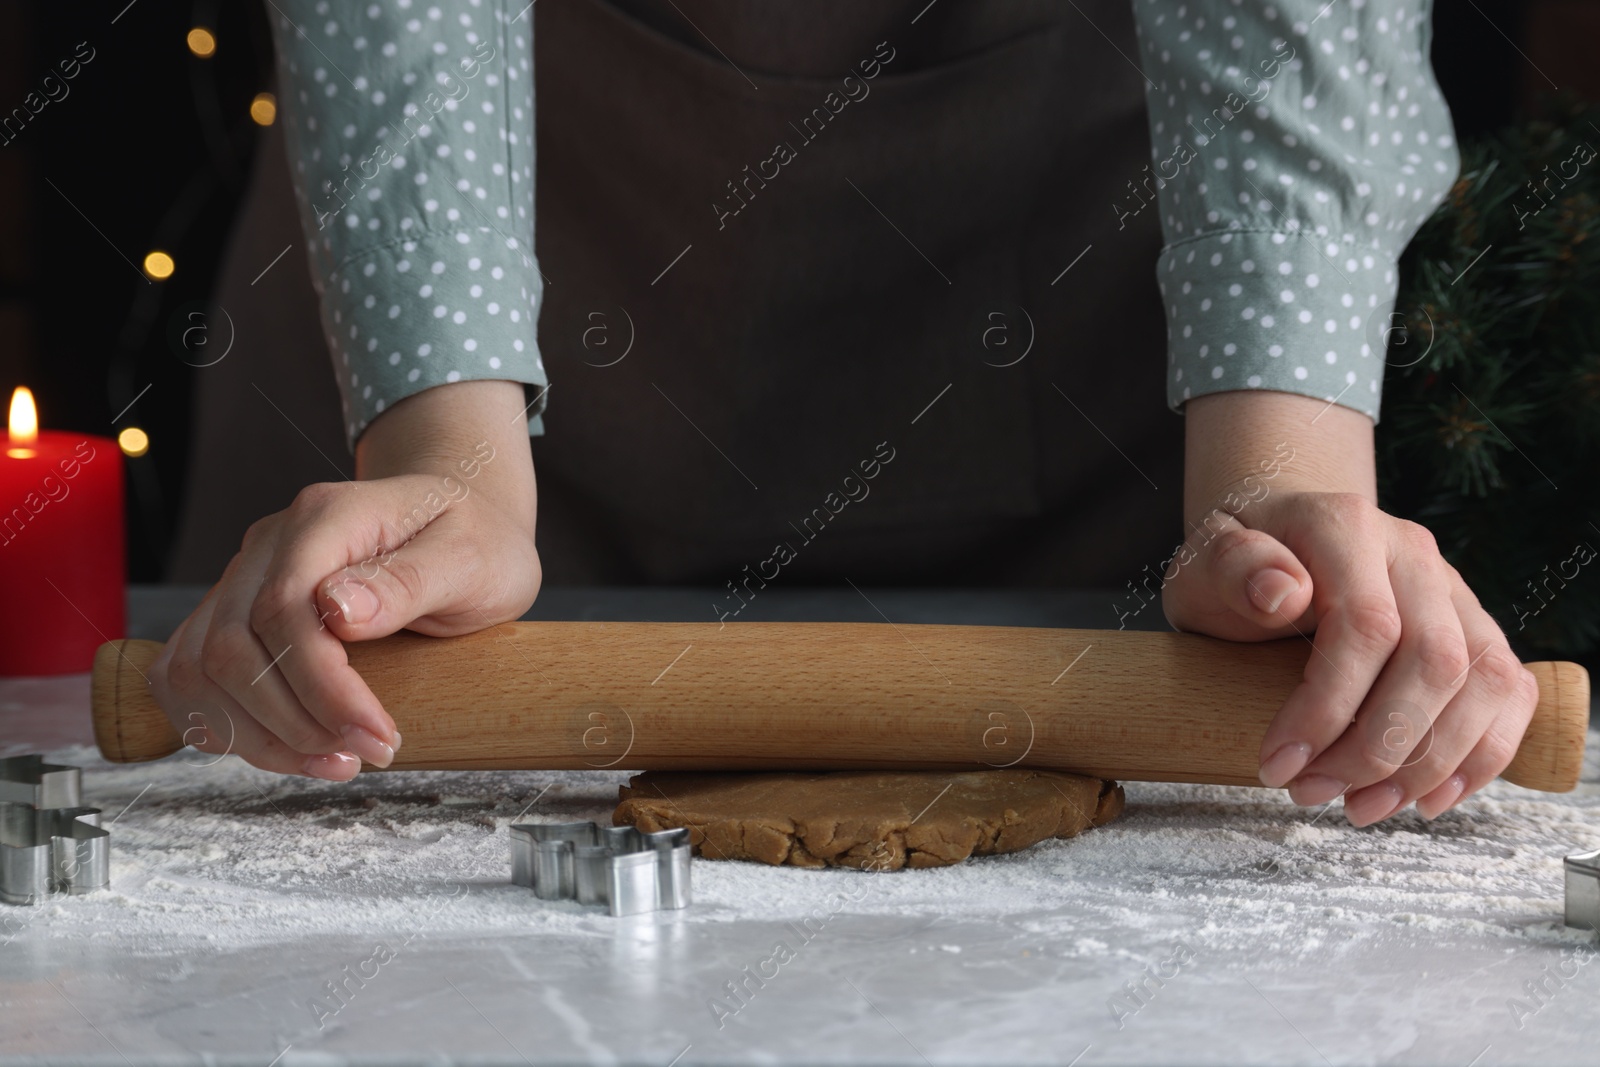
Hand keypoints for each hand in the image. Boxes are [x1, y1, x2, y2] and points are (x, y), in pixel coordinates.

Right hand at [150, 381, 539, 778]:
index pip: (284, 610)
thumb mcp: (470, 558)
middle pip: (230, 648)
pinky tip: (283, 746)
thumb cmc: (473, 539)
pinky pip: (191, 675)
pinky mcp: (236, 613)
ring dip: (257, 735)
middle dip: (294, 722)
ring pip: (198, 669)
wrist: (462, 520)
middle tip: (365, 756)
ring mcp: (245, 577)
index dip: (323, 689)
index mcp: (326, 518)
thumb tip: (338, 610)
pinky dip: (223, 723)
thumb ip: (408, 580)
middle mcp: (271, 544)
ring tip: (333, 761)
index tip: (378, 737)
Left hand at [1166, 391, 1539, 825]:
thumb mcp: (1205, 563)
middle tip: (1312, 794)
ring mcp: (1453, 591)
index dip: (1327, 708)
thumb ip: (1232, 568)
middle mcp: (1413, 554)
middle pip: (1436, 661)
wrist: (1271, 553)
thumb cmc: (1235, 570)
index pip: (1367, 625)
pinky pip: (1510, 692)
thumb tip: (1279, 592)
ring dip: (1430, 764)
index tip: (1278, 765)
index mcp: (1346, 527)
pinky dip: (1481, 756)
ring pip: (1484, 681)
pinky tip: (1426, 799)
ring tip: (1360, 808)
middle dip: (1377, 748)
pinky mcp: (1475, 630)